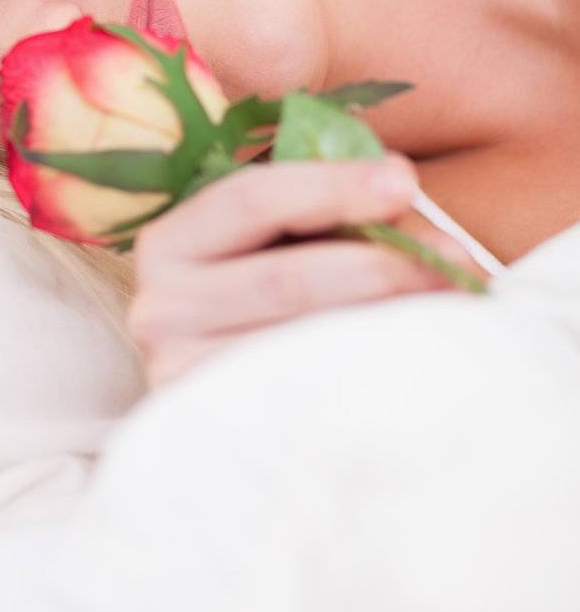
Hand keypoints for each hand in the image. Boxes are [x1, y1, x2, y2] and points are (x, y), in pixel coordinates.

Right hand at [126, 153, 484, 388]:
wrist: (238, 415)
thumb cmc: (272, 309)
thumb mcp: (286, 246)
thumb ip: (330, 213)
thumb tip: (403, 190)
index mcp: (171, 242)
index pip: (248, 199)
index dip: (329, 186)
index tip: (405, 180)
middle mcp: (156, 308)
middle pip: (283, 277)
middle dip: (379, 263)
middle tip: (454, 260)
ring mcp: (178, 375)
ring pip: (298, 342)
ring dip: (386, 322)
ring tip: (451, 309)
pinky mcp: (212, 430)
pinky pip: (299, 398)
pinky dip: (363, 376)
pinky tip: (411, 363)